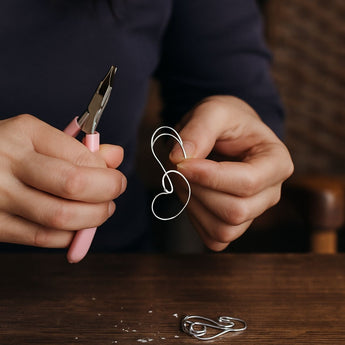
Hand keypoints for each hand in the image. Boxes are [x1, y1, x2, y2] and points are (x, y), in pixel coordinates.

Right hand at [0, 114, 125, 247]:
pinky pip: (41, 237)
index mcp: (24, 132)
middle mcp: (8, 161)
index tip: (114, 177)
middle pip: (74, 184)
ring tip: (101, 211)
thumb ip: (78, 148)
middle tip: (115, 193)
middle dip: (107, 192)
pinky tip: (76, 227)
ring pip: (60, 216)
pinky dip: (69, 236)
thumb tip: (116, 155)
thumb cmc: (7, 152)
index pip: (80, 156)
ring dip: (93, 218)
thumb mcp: (37, 139)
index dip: (106, 172)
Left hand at [169, 96, 293, 250]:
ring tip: (185, 178)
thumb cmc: (225, 122)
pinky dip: (195, 218)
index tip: (180, 163)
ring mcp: (254, 213)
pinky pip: (214, 238)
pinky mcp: (235, 226)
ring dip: (194, 205)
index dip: (210, 177)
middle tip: (179, 167)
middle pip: (236, 211)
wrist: (226, 136)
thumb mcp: (213, 110)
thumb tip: (179, 159)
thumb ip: (199, 129)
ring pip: (223, 229)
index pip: (248, 183)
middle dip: (198, 191)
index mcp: (276, 162)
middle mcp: (271, 192)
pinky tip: (192, 194)